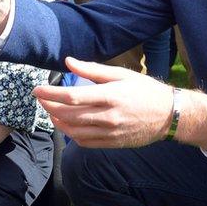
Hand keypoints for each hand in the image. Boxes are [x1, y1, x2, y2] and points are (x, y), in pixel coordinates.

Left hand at [32, 57, 173, 147]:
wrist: (169, 116)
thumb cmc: (145, 91)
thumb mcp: (121, 74)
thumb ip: (92, 70)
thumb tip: (68, 62)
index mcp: (110, 96)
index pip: (72, 96)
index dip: (51, 94)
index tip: (38, 90)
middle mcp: (108, 116)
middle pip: (69, 115)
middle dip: (49, 107)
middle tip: (41, 99)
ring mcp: (110, 132)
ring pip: (73, 131)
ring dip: (57, 121)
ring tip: (51, 111)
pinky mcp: (112, 143)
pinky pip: (84, 142)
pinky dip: (71, 134)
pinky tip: (67, 125)